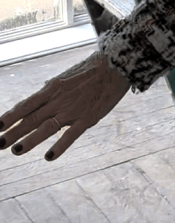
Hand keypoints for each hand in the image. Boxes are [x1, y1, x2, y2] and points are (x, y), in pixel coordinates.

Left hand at [0, 52, 129, 161]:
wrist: (116, 65)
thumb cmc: (92, 69)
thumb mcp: (67, 76)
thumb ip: (52, 89)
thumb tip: (39, 94)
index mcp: (52, 88)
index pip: (26, 105)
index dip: (9, 117)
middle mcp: (59, 99)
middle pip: (31, 118)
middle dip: (12, 131)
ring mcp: (72, 109)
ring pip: (46, 127)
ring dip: (30, 140)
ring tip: (15, 151)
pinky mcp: (88, 118)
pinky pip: (71, 134)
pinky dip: (60, 146)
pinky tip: (49, 157)